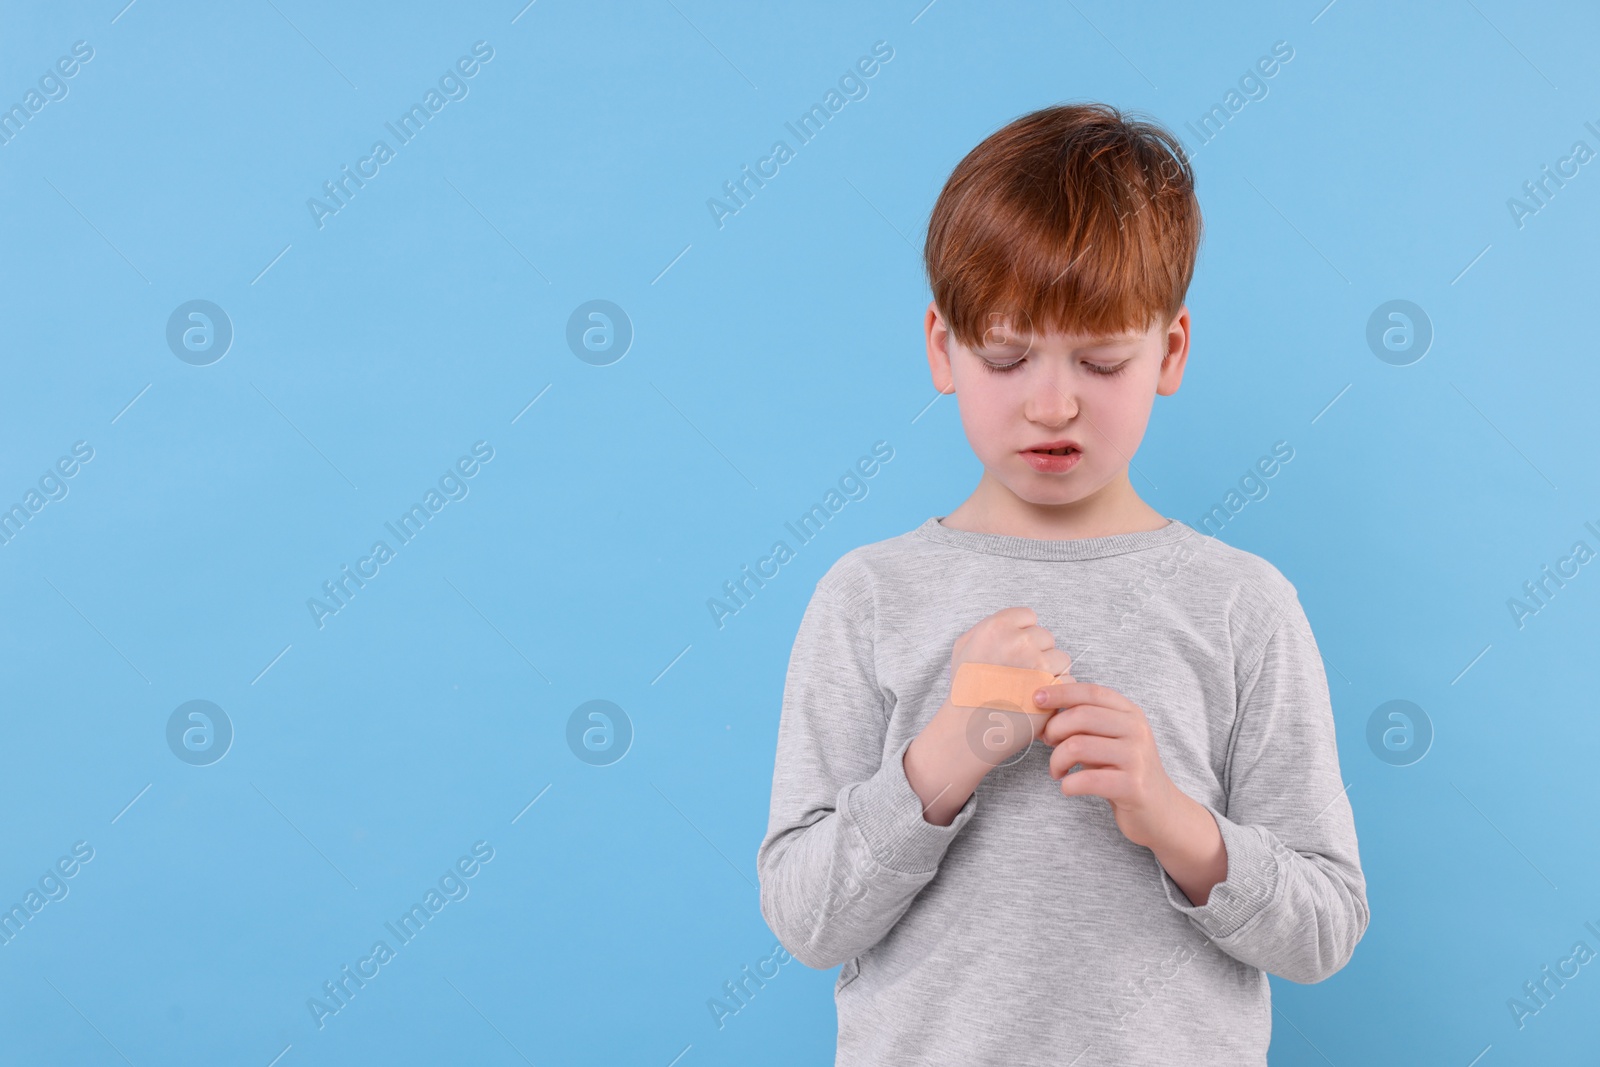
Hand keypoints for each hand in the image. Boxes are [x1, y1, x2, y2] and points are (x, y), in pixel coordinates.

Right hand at [947, 607, 1073, 765]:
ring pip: (1061, 658)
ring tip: (1027, 687)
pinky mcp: (1053, 689)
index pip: (1029, 616)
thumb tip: (1013, 624)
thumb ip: (987, 628)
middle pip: (1046, 636)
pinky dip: (1057, 691)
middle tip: (1018, 674)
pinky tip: (1037, 699)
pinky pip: (1068, 680)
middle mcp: (1020, 642)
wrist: (969, 730)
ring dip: (1050, 671)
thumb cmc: (965, 690)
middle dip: (1036, 653)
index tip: (1013, 652)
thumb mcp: (963, 647)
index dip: (1022, 634)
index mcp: (997, 626)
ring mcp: (1039, 665)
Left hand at [1034, 681, 1184, 849]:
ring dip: (1056, 760)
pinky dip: (1068, 784)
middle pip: (1080, 716)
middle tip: (1048, 744)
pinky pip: (1087, 779)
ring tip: (1057, 770)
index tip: (1037, 698)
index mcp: (1130, 713)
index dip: (1061, 692)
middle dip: (1054, 730)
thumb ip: (1086, 723)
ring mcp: (1136, 758)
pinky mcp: (1133, 786)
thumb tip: (1046, 711)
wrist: (1160, 810)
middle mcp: (1136, 731)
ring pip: (1077, 746)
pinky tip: (1068, 787)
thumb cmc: (1124, 771)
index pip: (1092, 693)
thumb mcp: (1110, 740)